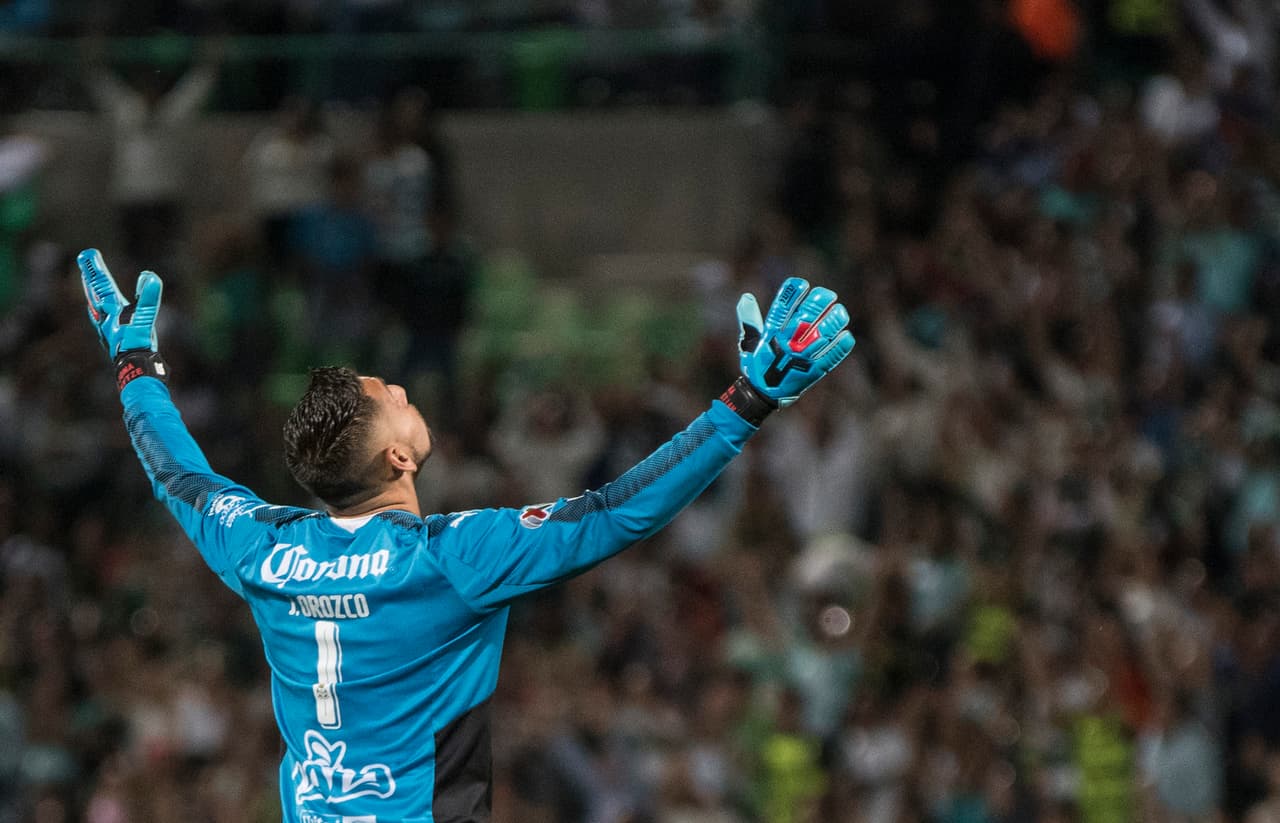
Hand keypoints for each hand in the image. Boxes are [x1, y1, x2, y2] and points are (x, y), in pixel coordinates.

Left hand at [79, 248, 163, 358]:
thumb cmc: (138, 344)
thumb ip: (147, 297)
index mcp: (112, 309)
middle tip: (83, 261)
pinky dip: (97, 308)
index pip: (102, 284)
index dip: (95, 268)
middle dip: (90, 276)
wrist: (132, 369)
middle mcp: (105, 316)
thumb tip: (149, 275)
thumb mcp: (145, 319)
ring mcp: (106, 327)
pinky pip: (100, 317)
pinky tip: (99, 313)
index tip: (88, 253)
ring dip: (91, 291)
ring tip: (88, 283)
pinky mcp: (111, 337)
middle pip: (94, 292)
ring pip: (95, 304)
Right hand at [737, 277, 854, 407]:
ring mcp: (802, 358)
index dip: (792, 293)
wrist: (762, 395)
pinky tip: (846, 335)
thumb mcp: (749, 342)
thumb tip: (746, 296)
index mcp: (771, 335)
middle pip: (806, 317)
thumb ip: (750, 320)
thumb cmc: (757, 365)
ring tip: (840, 312)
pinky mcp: (814, 372)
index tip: (802, 284)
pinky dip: (840, 346)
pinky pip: (831, 356)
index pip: (782, 308)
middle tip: (828, 295)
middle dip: (819, 302)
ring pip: (822, 334)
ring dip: (833, 321)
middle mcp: (787, 343)